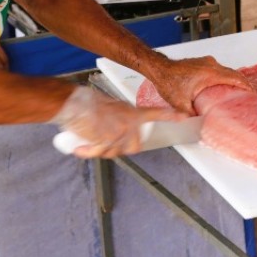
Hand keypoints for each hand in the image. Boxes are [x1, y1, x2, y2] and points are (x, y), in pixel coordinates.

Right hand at [52, 85, 182, 158]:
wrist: (73, 103)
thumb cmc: (88, 103)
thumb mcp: (112, 106)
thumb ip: (121, 118)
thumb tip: (119, 129)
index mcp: (132, 112)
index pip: (156, 114)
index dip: (170, 116)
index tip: (183, 117)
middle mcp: (129, 123)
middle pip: (135, 146)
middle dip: (122, 148)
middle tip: (107, 141)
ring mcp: (118, 133)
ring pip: (115, 152)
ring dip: (101, 150)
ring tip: (90, 138)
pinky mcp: (105, 140)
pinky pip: (98, 154)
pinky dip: (87, 153)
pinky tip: (81, 147)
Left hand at [149, 56, 250, 113]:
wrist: (159, 68)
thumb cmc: (168, 81)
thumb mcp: (181, 103)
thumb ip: (193, 114)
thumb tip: (200, 124)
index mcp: (210, 74)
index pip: (235, 78)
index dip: (246, 85)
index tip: (253, 91)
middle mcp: (211, 65)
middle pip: (233, 73)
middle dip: (242, 82)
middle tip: (248, 93)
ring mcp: (207, 62)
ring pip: (225, 70)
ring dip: (233, 79)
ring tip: (237, 91)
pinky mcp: (202, 62)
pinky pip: (218, 69)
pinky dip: (224, 76)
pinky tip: (222, 85)